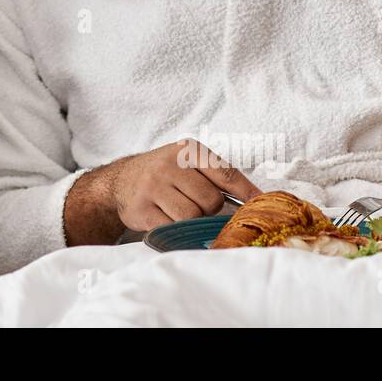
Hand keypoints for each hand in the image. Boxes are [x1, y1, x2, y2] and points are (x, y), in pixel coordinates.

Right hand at [104, 138, 262, 231]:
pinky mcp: (142, 209)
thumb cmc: (164, 174)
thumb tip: (256, 200)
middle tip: (197, 204)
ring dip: (192, 220)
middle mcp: (169, 165)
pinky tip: (167, 219)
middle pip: (210, 201)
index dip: (246, 192)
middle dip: (209, 209)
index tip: (261, 205)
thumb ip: (217, 176)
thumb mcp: (188, 162)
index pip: (225, 173)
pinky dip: (175, 230)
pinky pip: (171, 228)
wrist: (120, 180)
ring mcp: (153, 187)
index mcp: (187, 150)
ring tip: (180, 211)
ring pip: (192, 216)